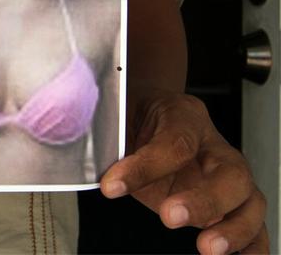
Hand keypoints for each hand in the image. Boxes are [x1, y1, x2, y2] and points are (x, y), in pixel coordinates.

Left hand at [100, 92, 267, 253]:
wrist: (145, 112)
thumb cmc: (136, 117)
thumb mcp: (121, 118)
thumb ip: (112, 142)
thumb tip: (99, 172)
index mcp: (185, 117)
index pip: (174, 142)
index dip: (144, 166)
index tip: (111, 186)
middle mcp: (214, 147)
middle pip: (229, 172)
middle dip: (203, 200)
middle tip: (170, 216)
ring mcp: (228, 176)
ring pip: (249, 201)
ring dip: (233, 229)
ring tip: (208, 247)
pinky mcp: (231, 203)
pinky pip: (254, 226)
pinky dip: (252, 245)